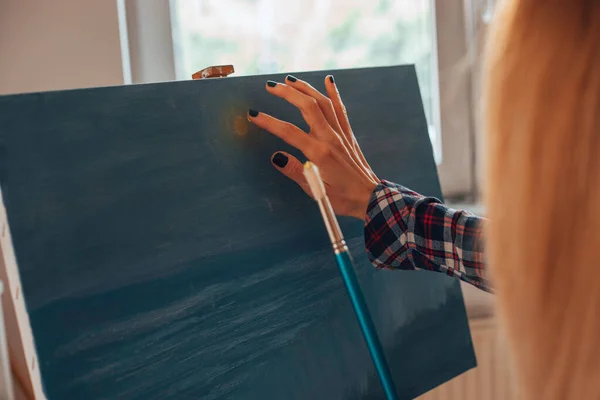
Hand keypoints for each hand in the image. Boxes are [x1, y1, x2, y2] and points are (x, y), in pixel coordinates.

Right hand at [248, 75, 378, 219]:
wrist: (370, 197)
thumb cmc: (343, 197)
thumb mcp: (316, 191)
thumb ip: (295, 171)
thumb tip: (276, 157)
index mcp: (319, 153)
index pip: (289, 132)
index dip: (269, 122)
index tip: (254, 115)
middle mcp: (330, 138)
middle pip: (307, 107)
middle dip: (287, 93)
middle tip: (270, 86)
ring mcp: (340, 134)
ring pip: (323, 103)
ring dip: (306, 88)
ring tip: (289, 80)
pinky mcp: (348, 134)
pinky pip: (340, 109)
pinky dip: (334, 93)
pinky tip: (328, 80)